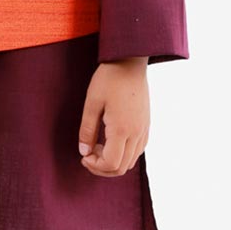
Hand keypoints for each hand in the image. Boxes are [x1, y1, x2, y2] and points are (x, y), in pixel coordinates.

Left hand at [78, 58, 149, 176]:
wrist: (130, 62)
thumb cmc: (109, 79)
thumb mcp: (92, 103)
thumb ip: (87, 130)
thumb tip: (84, 152)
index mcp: (122, 129)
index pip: (111, 163)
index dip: (95, 166)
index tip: (83, 156)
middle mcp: (137, 133)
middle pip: (122, 167)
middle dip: (102, 167)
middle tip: (88, 154)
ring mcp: (144, 129)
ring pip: (131, 161)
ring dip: (113, 161)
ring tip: (98, 146)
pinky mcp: (146, 125)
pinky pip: (138, 150)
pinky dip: (123, 153)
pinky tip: (110, 140)